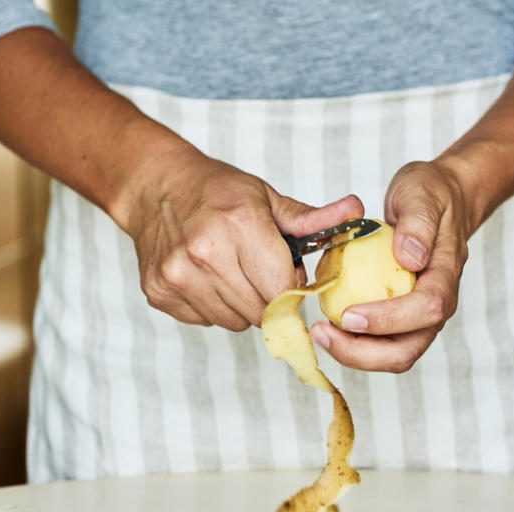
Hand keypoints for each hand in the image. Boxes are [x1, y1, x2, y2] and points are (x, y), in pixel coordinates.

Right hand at [122, 144, 363, 330]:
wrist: (155, 187)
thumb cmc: (218, 192)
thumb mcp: (267, 198)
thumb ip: (313, 219)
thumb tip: (358, 213)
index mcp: (239, 225)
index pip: (284, 290)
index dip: (293, 289)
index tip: (289, 277)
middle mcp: (205, 253)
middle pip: (260, 312)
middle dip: (269, 299)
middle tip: (258, 272)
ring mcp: (178, 276)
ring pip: (234, 322)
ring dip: (241, 305)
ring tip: (231, 272)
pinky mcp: (160, 293)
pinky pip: (206, 321)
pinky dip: (213, 306)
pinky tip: (206, 277)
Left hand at [309, 158, 476, 371]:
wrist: (439, 202)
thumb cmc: (431, 196)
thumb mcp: (423, 194)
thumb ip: (418, 222)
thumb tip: (410, 257)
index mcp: (446, 277)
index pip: (426, 309)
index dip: (388, 319)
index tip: (349, 315)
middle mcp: (436, 306)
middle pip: (406, 351)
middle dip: (362, 353)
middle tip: (322, 333)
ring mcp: (419, 318)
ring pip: (391, 356)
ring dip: (353, 353)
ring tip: (319, 333)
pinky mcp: (402, 320)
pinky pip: (378, 344)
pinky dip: (352, 343)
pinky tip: (326, 326)